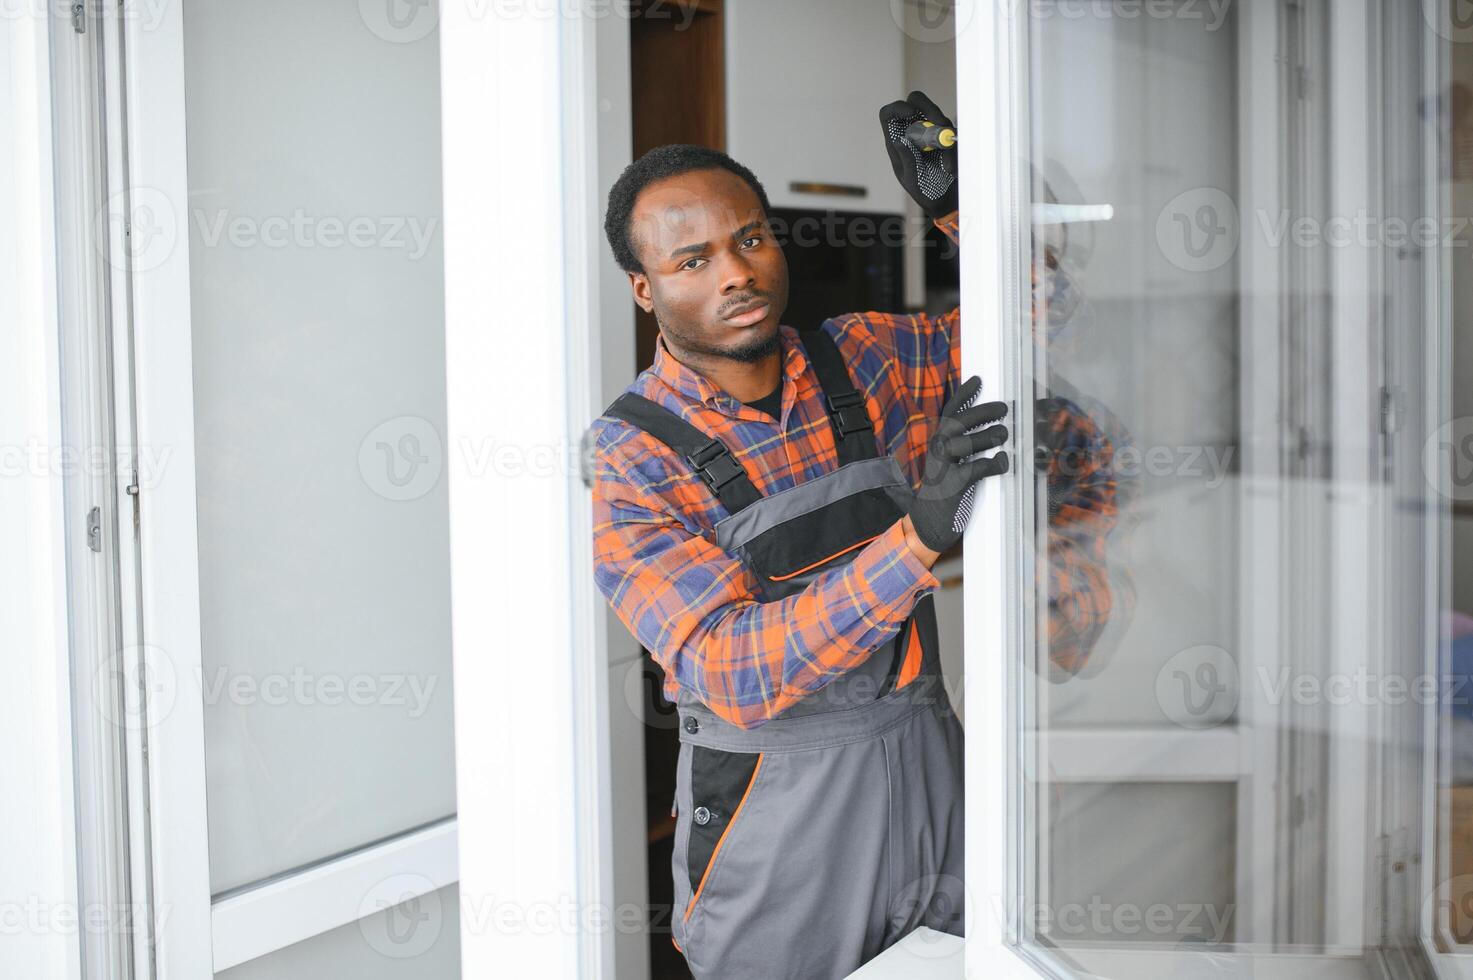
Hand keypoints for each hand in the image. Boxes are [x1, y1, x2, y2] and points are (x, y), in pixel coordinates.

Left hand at [879, 90, 958, 219]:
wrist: (946, 201)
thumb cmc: (924, 191)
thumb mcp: (912, 179)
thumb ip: (906, 160)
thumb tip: (899, 140)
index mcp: (897, 139)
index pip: (889, 113)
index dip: (897, 107)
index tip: (910, 113)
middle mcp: (914, 131)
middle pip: (916, 101)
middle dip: (928, 107)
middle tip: (939, 123)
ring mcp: (932, 131)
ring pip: (938, 116)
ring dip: (944, 135)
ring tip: (947, 164)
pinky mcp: (949, 136)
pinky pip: (954, 133)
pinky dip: (953, 149)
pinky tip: (951, 169)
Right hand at [907, 376, 1008, 553]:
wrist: (926, 525)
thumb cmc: (944, 494)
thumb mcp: (949, 464)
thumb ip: (962, 448)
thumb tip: (993, 430)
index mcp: (938, 443)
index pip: (949, 412)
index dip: (963, 394)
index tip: (979, 380)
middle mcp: (937, 451)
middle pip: (957, 422)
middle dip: (982, 411)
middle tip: (1003, 408)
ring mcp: (943, 468)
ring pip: (964, 442)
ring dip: (988, 435)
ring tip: (1004, 433)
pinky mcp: (953, 487)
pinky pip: (975, 469)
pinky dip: (992, 463)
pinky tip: (1002, 461)